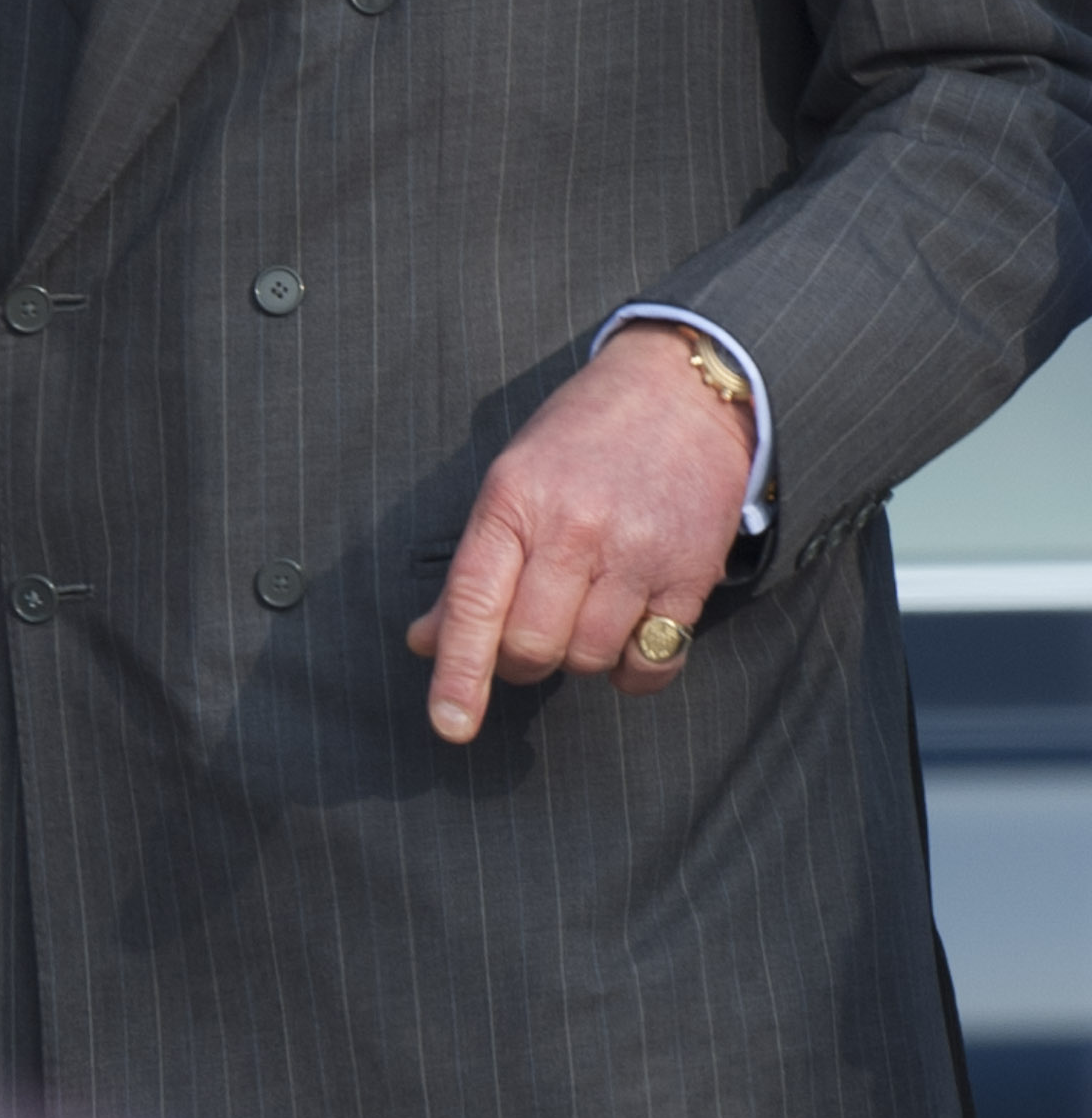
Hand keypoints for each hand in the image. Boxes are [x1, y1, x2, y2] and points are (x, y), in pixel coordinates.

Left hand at [406, 326, 754, 742]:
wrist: (682, 391)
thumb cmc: (581, 440)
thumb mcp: (511, 481)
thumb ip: (472, 567)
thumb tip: (424, 642)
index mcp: (514, 500)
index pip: (474, 601)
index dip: (459, 672)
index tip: (449, 726)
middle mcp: (574, 527)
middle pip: (531, 645)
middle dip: (520, 659)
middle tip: (529, 631)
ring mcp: (637, 552)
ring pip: (587, 658)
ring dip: (577, 656)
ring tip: (585, 608)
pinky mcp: (692, 574)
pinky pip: (654, 662)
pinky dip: (635, 668)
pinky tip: (630, 631)